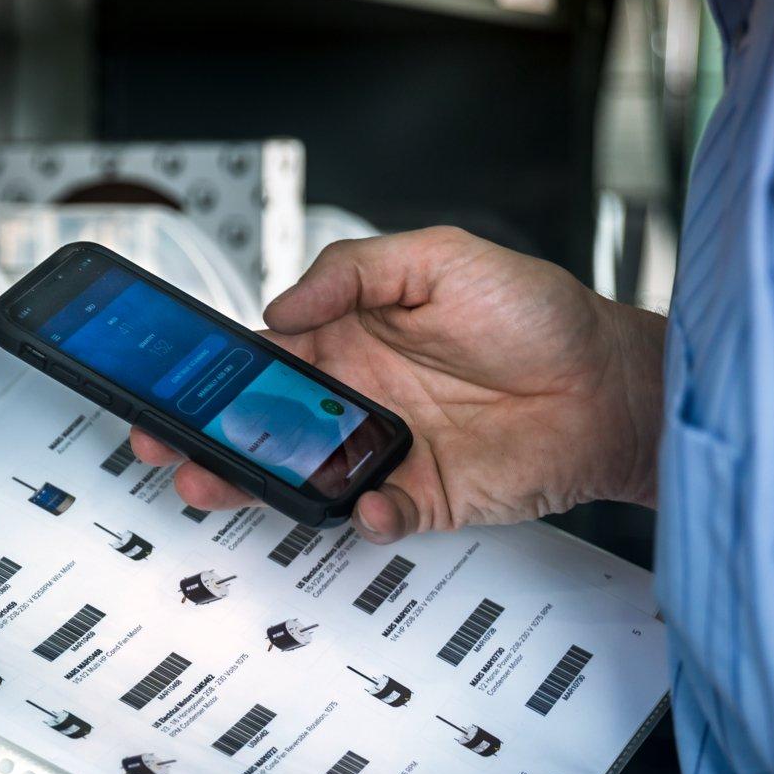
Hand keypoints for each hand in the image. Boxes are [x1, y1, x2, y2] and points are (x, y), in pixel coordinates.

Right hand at [131, 228, 665, 543]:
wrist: (610, 384)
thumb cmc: (539, 314)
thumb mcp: (441, 256)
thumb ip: (357, 268)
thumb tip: (287, 298)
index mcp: (349, 335)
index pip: (260, 354)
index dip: (211, 367)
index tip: (168, 376)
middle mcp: (356, 396)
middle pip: (260, 422)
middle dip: (204, 434)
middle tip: (163, 440)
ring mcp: (383, 450)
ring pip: (298, 476)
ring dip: (255, 484)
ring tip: (216, 483)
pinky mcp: (420, 496)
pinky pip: (374, 515)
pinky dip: (364, 516)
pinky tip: (364, 503)